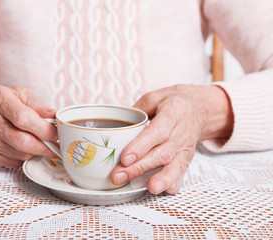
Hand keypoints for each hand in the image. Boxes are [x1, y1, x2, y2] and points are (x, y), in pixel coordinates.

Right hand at [0, 85, 57, 166]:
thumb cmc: (4, 104)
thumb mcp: (22, 96)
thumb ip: (41, 107)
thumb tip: (58, 118)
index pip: (23, 118)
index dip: (44, 129)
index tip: (57, 134)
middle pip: (22, 141)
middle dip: (44, 147)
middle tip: (56, 147)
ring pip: (19, 154)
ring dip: (35, 152)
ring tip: (40, 145)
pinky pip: (12, 162)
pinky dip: (23, 158)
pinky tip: (24, 149)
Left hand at [111, 84, 232, 193]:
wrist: (200, 108)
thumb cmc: (172, 102)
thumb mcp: (154, 97)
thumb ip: (136, 111)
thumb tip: (118, 128)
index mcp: (172, 113)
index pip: (157, 132)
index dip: (141, 146)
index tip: (125, 158)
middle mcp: (181, 132)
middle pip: (162, 153)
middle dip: (140, 167)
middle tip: (119, 176)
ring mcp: (186, 147)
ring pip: (175, 165)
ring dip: (162, 178)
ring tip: (150, 188)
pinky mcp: (188, 157)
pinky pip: (183, 171)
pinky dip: (175, 182)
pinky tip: (165, 190)